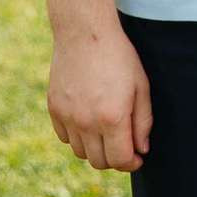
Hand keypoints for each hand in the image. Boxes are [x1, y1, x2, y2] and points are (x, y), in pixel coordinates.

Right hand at [48, 27, 151, 172]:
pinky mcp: (53, 110)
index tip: (138, 158)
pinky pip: (65, 137)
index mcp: (112, 117)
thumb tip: (142, 149)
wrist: (85, 34)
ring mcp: (67, 117)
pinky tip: (89, 121)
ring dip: (95, 149)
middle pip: (98, 161)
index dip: (131, 163)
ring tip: (107, 131)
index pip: (119, 160)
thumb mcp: (141, 86)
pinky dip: (78, 137)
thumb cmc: (119, 57)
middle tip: (125, 146)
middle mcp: (86, 122)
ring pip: (80, 152)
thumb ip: (143, 121)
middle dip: (114, 159)